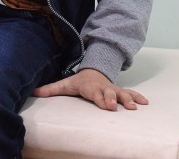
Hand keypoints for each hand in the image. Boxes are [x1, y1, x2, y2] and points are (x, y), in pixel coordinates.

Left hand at [33, 68, 148, 110]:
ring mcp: (112, 89)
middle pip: (109, 93)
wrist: (93, 72)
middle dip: (114, 99)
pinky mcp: (119, 91)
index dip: (100, 98)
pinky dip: (138, 97)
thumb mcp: (64, 84)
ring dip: (128, 99)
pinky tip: (146, 103)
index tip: (106, 105)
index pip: (95, 93)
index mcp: (90, 87)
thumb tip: (33, 92)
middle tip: (117, 105)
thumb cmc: (79, 82)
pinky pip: (130, 93)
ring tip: (135, 107)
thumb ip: (51, 89)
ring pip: (121, 93)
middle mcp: (103, 88)